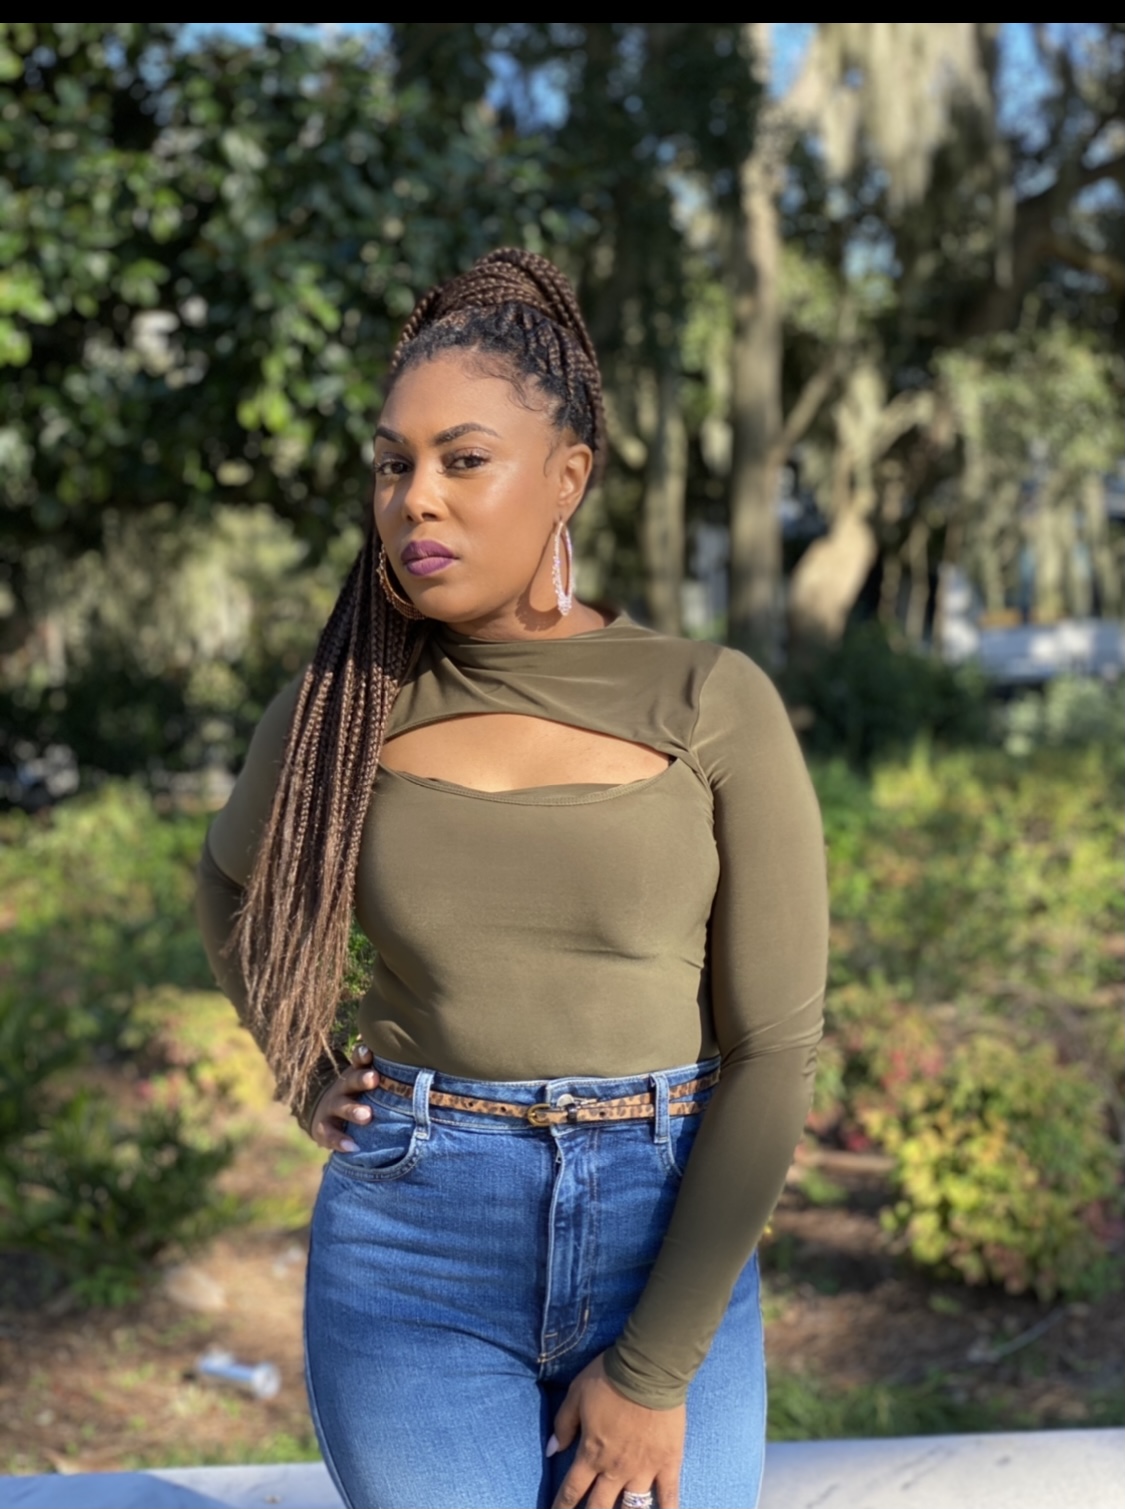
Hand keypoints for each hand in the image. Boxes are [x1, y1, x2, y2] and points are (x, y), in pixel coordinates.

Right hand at [309, 1042, 379, 1152]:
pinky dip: (339, 1141)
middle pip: (351, 1080)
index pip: (359, 1060)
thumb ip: (390, 1080)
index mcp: (357, 1074)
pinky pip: (329, 1134)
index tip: (370, 1054)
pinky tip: (352, 1147)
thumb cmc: (360, 1097)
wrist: (325, 1114)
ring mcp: (331, 1107)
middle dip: (362, 1079)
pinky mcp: (322, 1128)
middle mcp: (343, 1088)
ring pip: (341, 1106)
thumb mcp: (369, 1086)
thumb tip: (427, 1072)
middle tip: (374, 1079)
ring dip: (353, 1110)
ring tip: (366, 1116)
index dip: (363, 1055)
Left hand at [548, 1353, 683, 1508]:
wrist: (648, 1368)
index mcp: (591, 1453)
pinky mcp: (668, 1463)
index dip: (562, 1507)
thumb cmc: (609, 1378)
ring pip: (631, 1508)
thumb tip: (551, 1451)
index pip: (572, 1490)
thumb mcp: (576, 1395)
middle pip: (599, 1507)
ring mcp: (644, 1470)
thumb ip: (563, 1425)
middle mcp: (615, 1469)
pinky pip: (669, 1496)